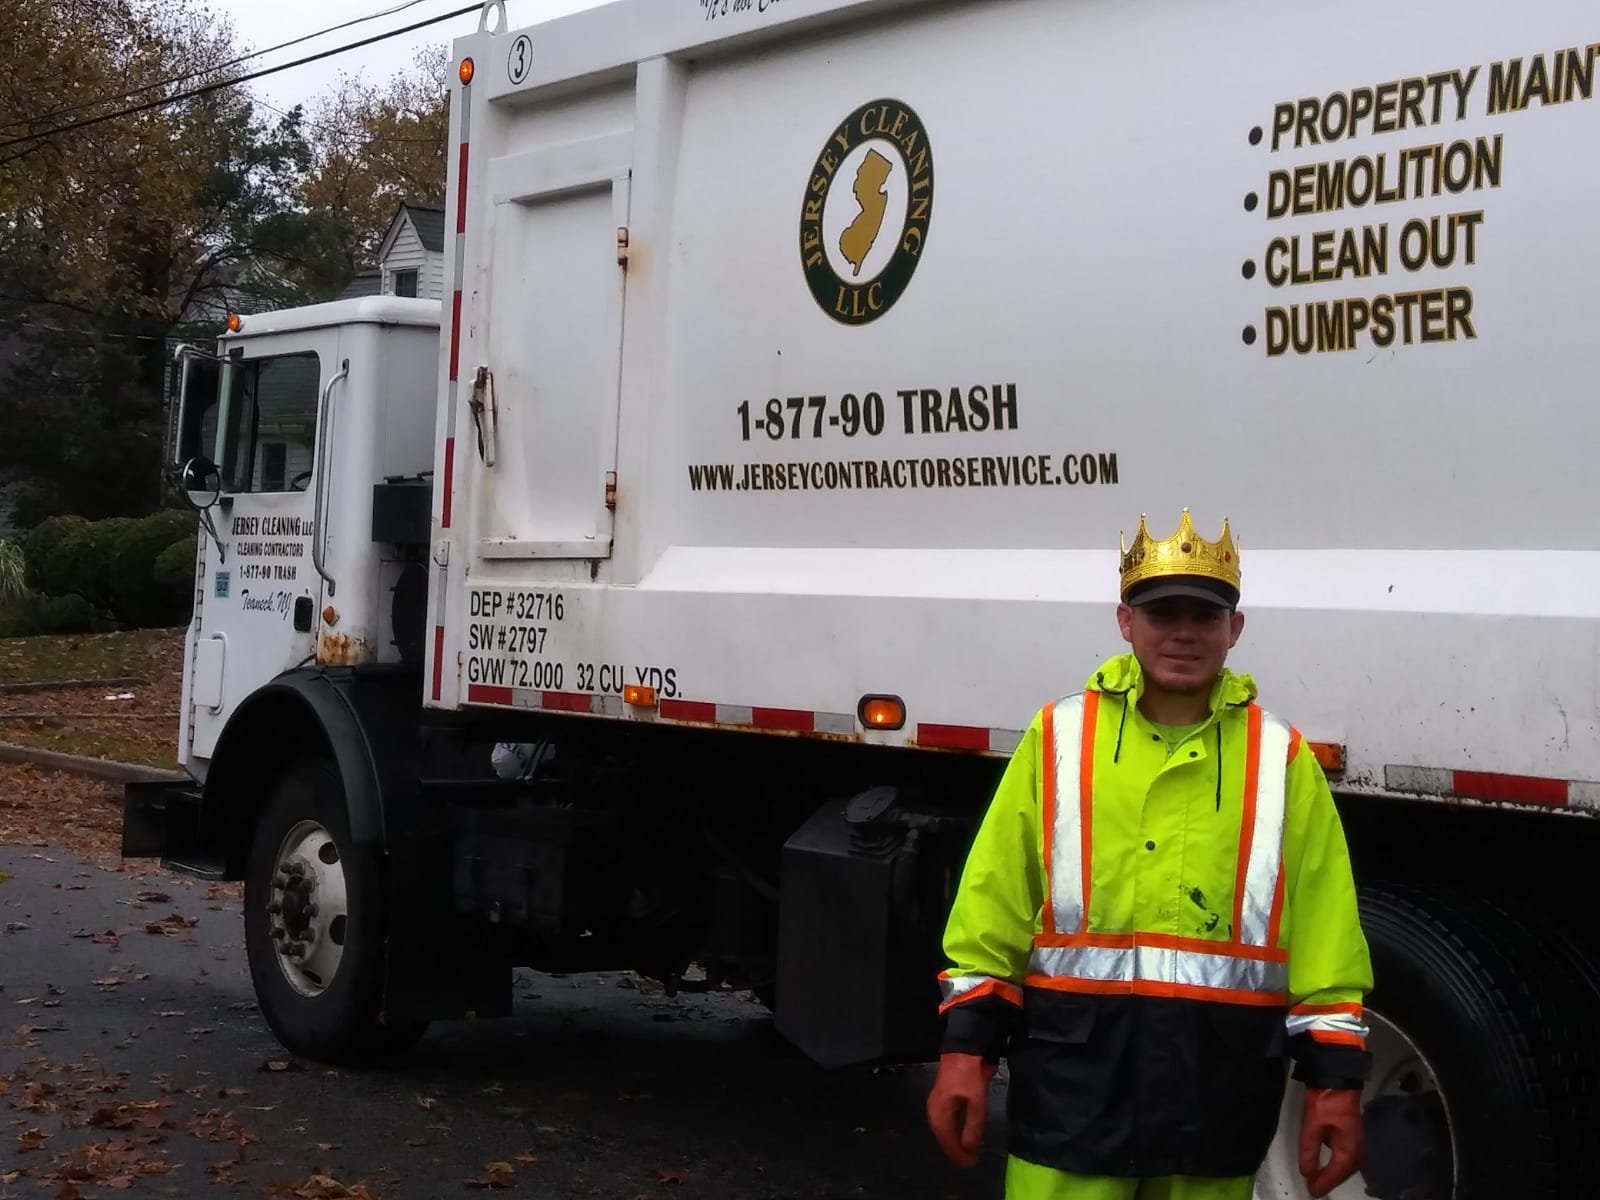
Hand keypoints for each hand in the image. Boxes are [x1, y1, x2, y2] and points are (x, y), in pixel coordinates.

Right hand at [926, 1052, 996, 1167]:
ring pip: (943, 1130)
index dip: (958, 1154)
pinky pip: (945, 1121)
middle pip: (943, 1137)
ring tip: (966, 1152)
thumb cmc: (969, 1073)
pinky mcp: (942, 1098)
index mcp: (939, 1112)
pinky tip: (961, 1134)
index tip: (969, 1164)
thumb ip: (973, 1126)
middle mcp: (934, 1110)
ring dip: (953, 1142)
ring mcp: (936, 1104)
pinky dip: (953, 1131)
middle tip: (968, 1162)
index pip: (947, 1140)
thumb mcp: (976, 1102)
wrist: (964, 1048)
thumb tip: (969, 1147)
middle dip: (955, 1150)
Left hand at [1299, 1086, 1363, 1196]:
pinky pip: (1344, 1159)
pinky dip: (1335, 1165)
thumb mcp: (1312, 1126)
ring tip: (1317, 1181)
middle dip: (1327, 1182)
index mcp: (1349, 1151)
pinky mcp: (1353, 1139)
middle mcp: (1357, 1153)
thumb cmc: (1327, 1101)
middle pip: (1341, 1174)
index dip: (1321, 1184)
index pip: (1334, 1175)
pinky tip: (1325, 1167)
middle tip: (1312, 1188)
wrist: (1338, 1082)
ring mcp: (1357, 1146)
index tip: (1311, 1191)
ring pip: (1343, 1168)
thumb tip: (1307, 1172)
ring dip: (1331, 1175)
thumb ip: (1309, 1151)